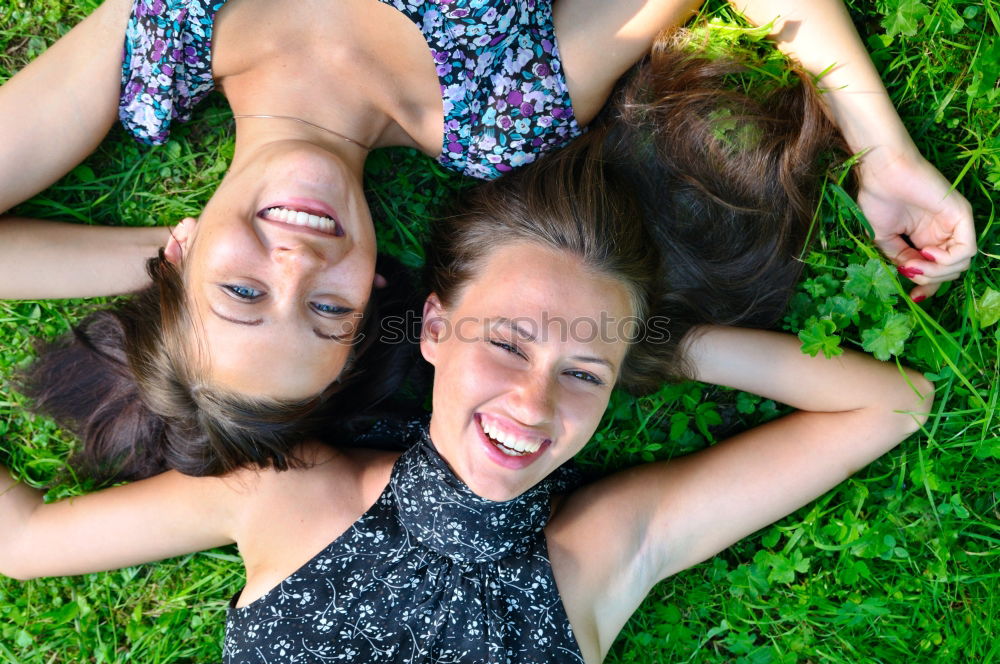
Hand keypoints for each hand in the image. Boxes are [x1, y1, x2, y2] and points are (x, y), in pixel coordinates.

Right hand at [856, 149, 975, 300]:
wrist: (880, 173)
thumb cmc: (878, 198)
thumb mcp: (884, 239)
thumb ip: (901, 259)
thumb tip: (912, 277)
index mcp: (927, 237)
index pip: (939, 271)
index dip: (928, 287)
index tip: (912, 296)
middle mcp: (944, 232)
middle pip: (952, 272)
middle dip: (931, 280)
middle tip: (909, 270)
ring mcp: (954, 224)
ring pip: (961, 265)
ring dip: (936, 272)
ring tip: (915, 262)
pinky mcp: (961, 215)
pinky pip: (965, 250)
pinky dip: (946, 260)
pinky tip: (926, 252)